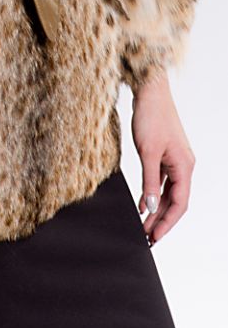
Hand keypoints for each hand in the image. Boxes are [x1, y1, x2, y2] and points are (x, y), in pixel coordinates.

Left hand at [130, 69, 194, 246]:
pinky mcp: (165, 153)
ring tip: (144, 225)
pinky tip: (143, 203)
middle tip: (146, 236)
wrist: (149, 91)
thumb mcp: (147, 152)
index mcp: (184, 166)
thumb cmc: (150, 116)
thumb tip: (151, 207)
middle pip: (175, 200)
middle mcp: (183, 164)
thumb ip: (150, 181)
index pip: (180, 203)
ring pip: (168, 191)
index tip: (154, 237)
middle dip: (161, 220)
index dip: (167, 222)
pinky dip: (153, 192)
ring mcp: (175, 159)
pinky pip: (161, 180)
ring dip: (157, 208)